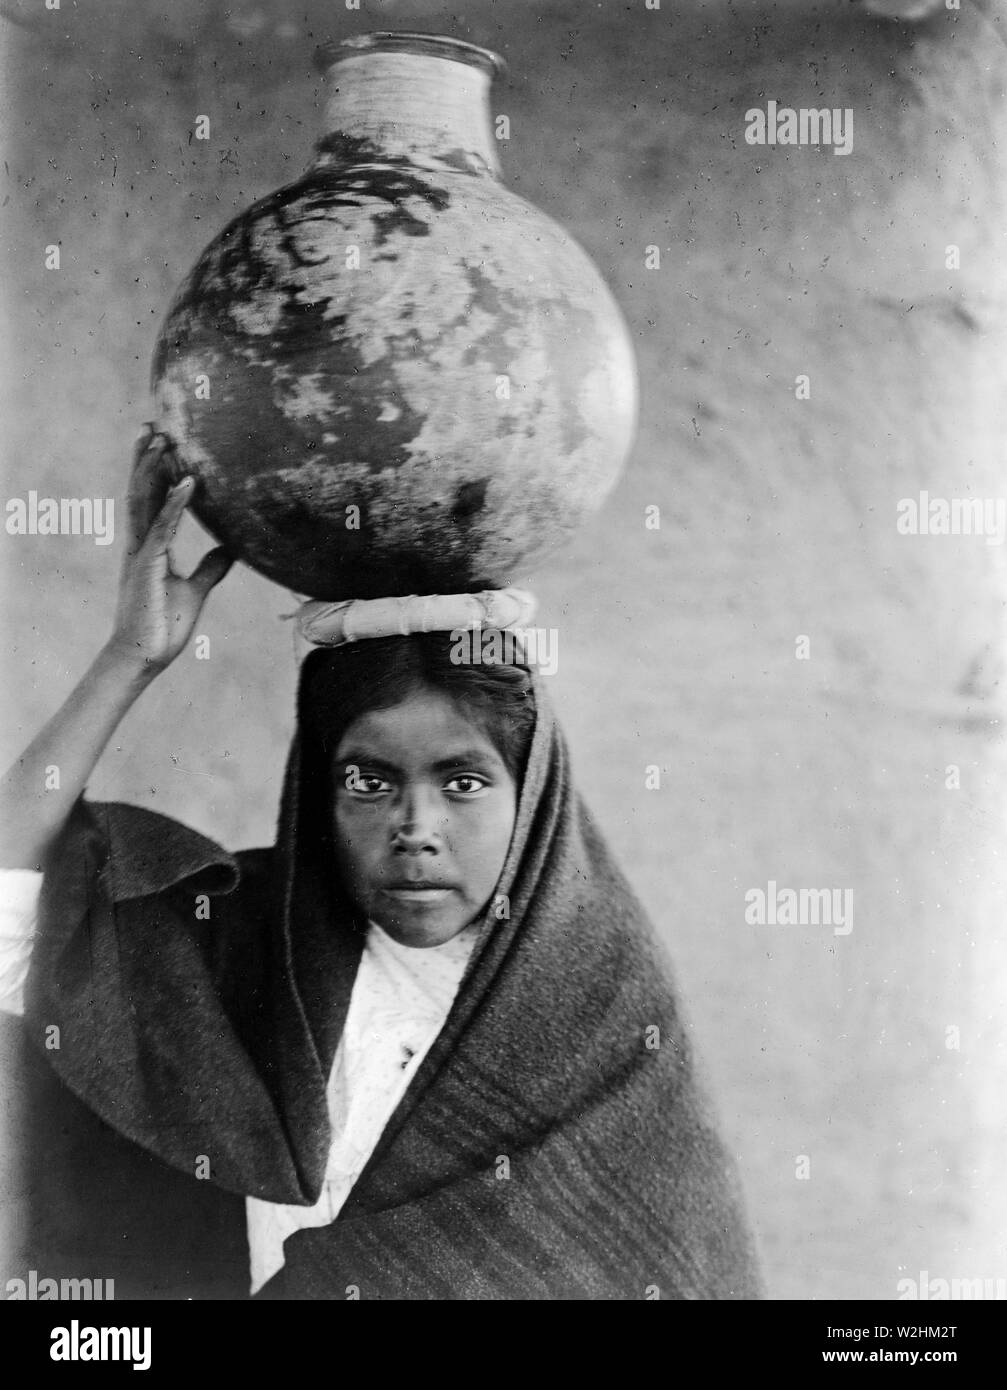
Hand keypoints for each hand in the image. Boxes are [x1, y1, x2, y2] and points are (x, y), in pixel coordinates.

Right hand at [107, 424, 232, 673]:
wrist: (145, 657)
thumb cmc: (163, 626)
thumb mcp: (195, 589)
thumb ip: (210, 566)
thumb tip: (230, 549)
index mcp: (149, 548)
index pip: (149, 501)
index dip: (153, 472)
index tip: (160, 444)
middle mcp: (140, 545)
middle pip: (140, 492)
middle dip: (146, 459)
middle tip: (155, 426)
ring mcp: (141, 554)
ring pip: (143, 501)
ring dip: (153, 469)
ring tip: (163, 440)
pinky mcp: (148, 567)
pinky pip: (162, 528)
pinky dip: (174, 504)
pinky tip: (187, 483)